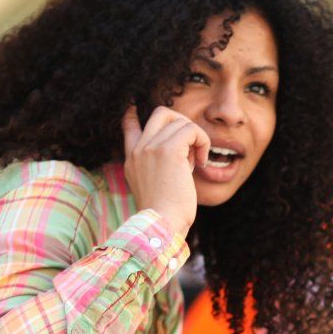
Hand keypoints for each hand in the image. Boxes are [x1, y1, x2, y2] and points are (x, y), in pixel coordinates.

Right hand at [122, 104, 209, 235]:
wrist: (162, 226)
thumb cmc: (167, 215)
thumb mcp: (159, 186)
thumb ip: (167, 165)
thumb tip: (188, 151)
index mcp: (133, 160)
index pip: (129, 126)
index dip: (134, 114)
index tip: (134, 108)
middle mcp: (138, 150)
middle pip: (161, 113)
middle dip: (182, 123)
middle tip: (192, 146)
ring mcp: (151, 147)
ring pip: (180, 121)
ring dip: (196, 137)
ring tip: (198, 161)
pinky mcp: (168, 150)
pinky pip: (191, 130)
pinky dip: (203, 141)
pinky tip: (203, 162)